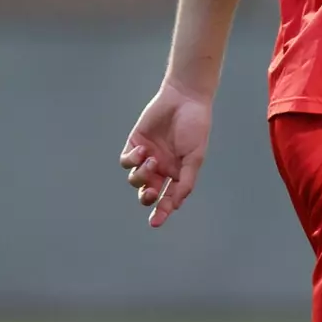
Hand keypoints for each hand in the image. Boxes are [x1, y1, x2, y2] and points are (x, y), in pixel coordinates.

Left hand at [118, 80, 213, 226]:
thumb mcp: (195, 157)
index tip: (155, 222)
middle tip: (151, 193)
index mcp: (177, 172)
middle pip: (148, 192)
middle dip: (147, 197)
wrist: (184, 99)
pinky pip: (126, 162)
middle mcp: (161, 168)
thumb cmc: (195, 127)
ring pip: (135, 179)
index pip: (168, 197)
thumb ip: (186, 180)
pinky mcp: (134, 144)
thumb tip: (176, 203)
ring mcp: (146, 157)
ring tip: (152, 160)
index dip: (162, 211)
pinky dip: (131, 160)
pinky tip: (142, 151)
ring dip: (142, 174)